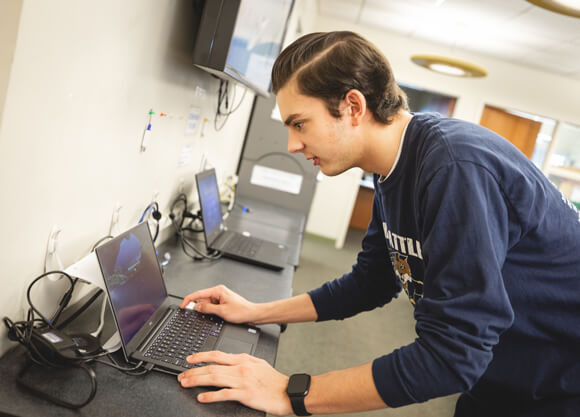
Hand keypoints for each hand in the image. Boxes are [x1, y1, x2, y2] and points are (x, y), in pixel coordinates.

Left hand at [177, 351, 291, 415]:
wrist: (287, 391)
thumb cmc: (273, 380)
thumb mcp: (258, 363)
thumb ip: (243, 360)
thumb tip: (229, 359)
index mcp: (242, 359)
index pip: (217, 355)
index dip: (200, 356)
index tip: (189, 359)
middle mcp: (240, 368)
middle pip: (211, 367)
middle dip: (193, 371)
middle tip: (181, 375)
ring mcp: (242, 381)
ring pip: (214, 378)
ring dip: (197, 380)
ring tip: (186, 383)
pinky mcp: (245, 394)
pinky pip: (224, 394)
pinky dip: (211, 395)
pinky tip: (201, 397)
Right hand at [180, 285, 258, 323]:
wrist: (252, 314)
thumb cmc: (241, 311)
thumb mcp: (222, 311)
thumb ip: (207, 309)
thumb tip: (196, 307)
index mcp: (218, 290)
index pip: (198, 294)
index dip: (188, 300)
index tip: (182, 305)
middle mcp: (218, 292)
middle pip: (202, 300)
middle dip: (202, 308)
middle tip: (209, 315)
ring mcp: (220, 297)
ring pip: (207, 304)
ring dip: (208, 311)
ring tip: (219, 314)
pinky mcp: (222, 302)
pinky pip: (212, 307)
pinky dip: (212, 312)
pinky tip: (218, 315)